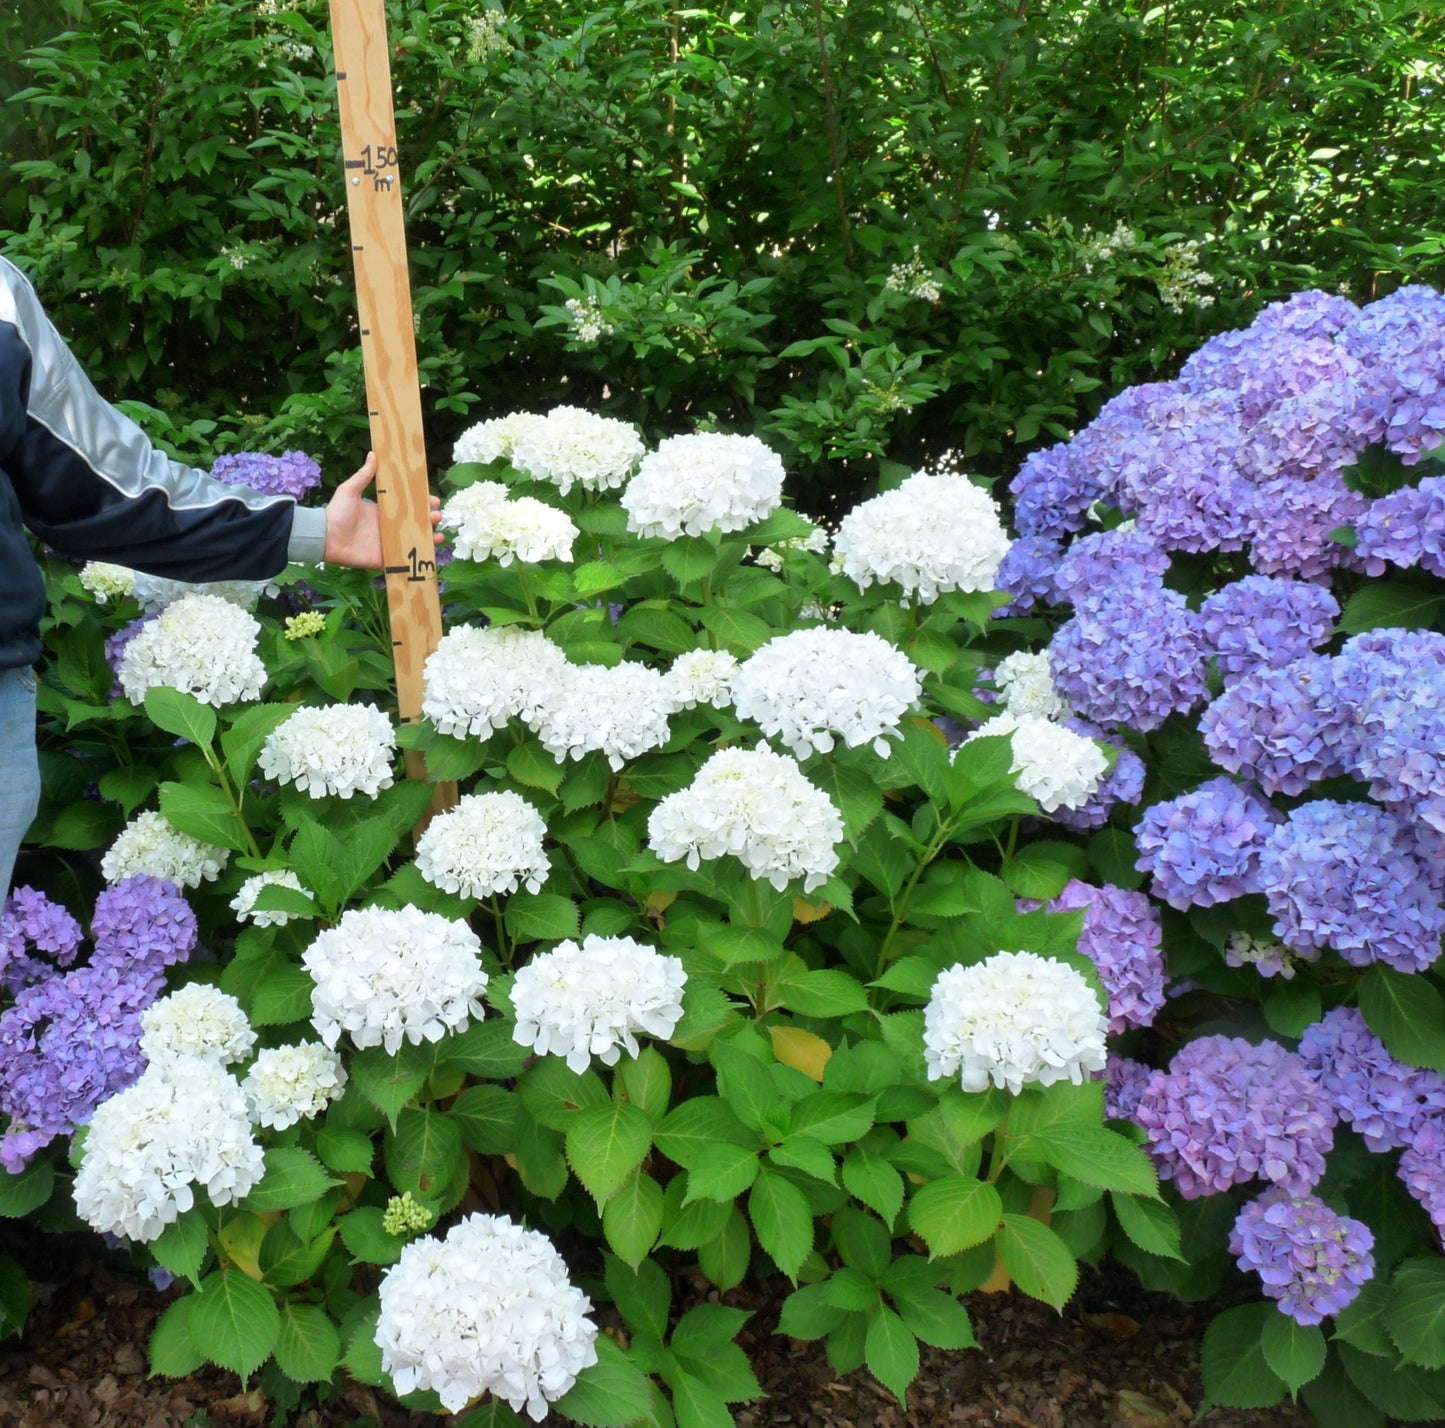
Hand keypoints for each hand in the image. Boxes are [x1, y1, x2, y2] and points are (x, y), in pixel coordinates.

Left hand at [322, 451, 443, 568]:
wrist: (325, 538)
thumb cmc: (336, 513)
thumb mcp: (350, 490)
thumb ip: (363, 475)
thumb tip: (373, 453)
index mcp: (383, 511)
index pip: (408, 506)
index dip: (422, 503)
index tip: (433, 500)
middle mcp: (388, 527)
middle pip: (415, 523)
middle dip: (429, 520)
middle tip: (437, 516)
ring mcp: (388, 543)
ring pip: (414, 541)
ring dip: (429, 538)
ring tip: (438, 535)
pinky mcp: (385, 558)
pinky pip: (404, 558)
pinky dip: (417, 557)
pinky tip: (429, 553)